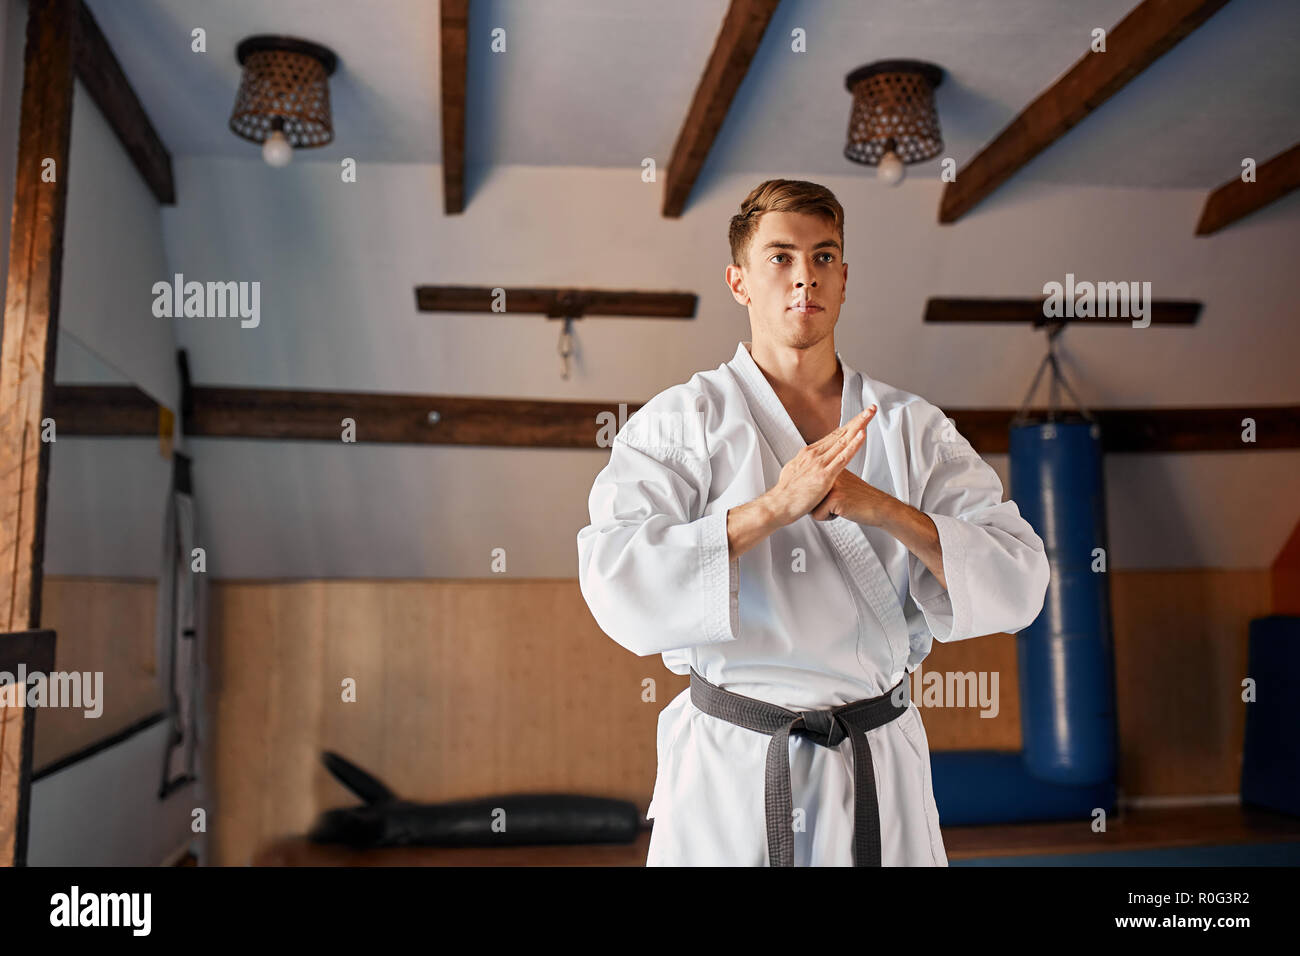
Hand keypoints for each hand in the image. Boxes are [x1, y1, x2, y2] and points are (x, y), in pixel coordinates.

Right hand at [763, 405, 875, 525]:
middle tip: (869, 410)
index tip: (859, 419)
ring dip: (858, 426)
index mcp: (808, 453)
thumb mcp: (793, 473)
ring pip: (843, 441)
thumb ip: (804, 466)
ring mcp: (819, 464)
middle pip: (840, 433)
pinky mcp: (824, 475)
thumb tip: (807, 464)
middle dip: (857, 420)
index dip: (848, 426)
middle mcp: (814, 454)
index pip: (833, 436)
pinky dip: (853, 444)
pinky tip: (861, 435)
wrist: (777, 505)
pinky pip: (842, 457)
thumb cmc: (785, 494)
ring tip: (869, 415)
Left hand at [810, 468, 891, 523]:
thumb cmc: (860, 498)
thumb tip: (805, 488)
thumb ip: (825, 481)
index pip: (808, 483)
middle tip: (836, 502)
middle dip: (818, 503)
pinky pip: (817, 515)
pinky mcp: (834, 497)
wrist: (879, 507)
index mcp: (830, 467)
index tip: (825, 496)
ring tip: (840, 506)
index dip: (814, 494)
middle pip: (807, 495)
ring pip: (810, 505)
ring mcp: (831, 484)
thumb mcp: (841, 483)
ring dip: (824, 511)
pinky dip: (828, 518)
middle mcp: (829, 473)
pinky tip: (843, 511)